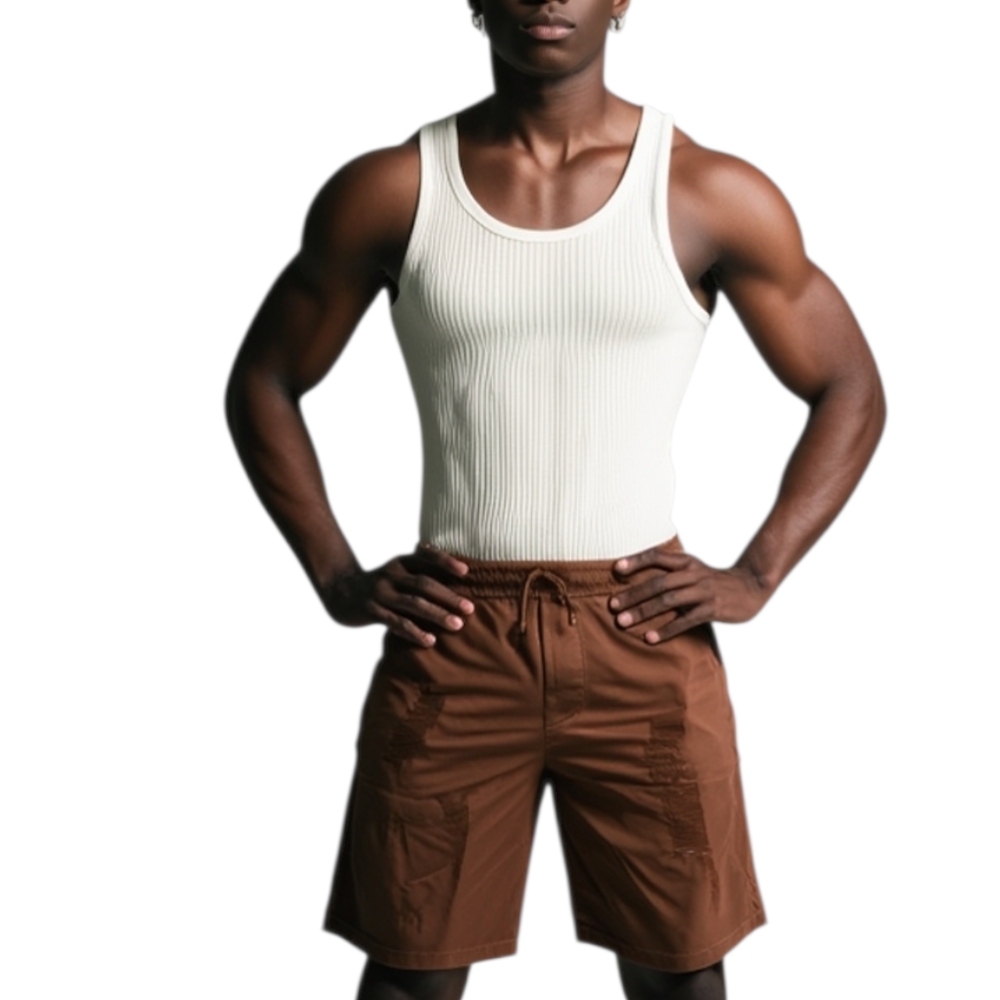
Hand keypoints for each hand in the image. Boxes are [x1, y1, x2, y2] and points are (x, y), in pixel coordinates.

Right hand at [322, 542, 474, 646]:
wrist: (340, 591)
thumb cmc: (381, 584)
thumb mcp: (398, 571)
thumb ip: (421, 571)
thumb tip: (460, 575)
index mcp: (401, 562)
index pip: (427, 557)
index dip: (446, 562)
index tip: (466, 572)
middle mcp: (392, 574)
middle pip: (425, 584)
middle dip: (449, 596)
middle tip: (470, 608)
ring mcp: (381, 593)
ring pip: (413, 604)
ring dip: (437, 614)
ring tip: (457, 625)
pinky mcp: (371, 611)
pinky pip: (396, 622)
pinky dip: (415, 632)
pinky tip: (430, 640)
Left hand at [608, 547, 770, 642]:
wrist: (752, 587)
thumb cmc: (714, 581)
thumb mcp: (694, 570)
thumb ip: (671, 573)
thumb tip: (638, 582)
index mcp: (686, 562)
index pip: (657, 556)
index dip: (636, 561)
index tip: (616, 569)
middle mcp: (693, 574)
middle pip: (658, 582)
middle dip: (633, 594)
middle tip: (612, 605)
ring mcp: (703, 591)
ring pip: (668, 600)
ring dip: (643, 611)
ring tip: (623, 621)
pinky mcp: (712, 609)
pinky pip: (685, 620)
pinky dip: (666, 629)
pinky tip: (650, 638)